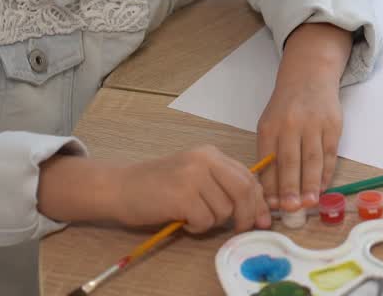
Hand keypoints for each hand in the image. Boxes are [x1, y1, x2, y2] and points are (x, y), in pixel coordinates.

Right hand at [111, 145, 270, 232]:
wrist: (120, 187)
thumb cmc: (157, 186)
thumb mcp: (195, 174)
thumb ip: (222, 183)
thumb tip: (256, 207)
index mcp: (211, 153)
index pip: (248, 176)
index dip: (259, 201)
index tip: (263, 219)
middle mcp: (205, 160)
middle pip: (244, 190)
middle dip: (247, 215)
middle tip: (240, 229)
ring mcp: (193, 176)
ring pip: (224, 209)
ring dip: (211, 221)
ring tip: (192, 216)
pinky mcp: (181, 196)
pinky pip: (205, 220)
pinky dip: (196, 227)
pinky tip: (182, 220)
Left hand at [257, 23, 350, 211]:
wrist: (309, 76)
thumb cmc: (286, 107)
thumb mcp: (270, 124)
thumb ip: (270, 153)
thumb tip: (272, 190)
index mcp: (269, 127)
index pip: (268, 161)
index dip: (270, 184)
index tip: (272, 205)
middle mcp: (290, 124)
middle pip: (290, 161)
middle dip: (290, 187)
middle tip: (291, 209)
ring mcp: (313, 123)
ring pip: (312, 159)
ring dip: (311, 184)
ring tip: (309, 203)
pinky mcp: (333, 124)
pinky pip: (329, 153)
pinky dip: (326, 172)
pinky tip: (322, 187)